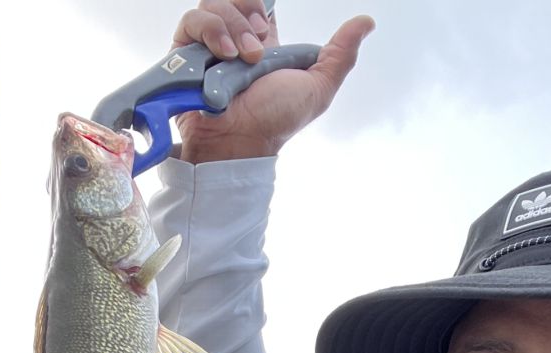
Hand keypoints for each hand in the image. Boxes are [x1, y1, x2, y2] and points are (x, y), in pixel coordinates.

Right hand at [172, 1, 374, 162]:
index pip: (259, 5)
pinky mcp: (184, 51)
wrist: (240, 142)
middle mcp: (234, 41)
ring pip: (214, 3)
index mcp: (264, 45)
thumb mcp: (318, 87)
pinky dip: (211, 31)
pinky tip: (225, 54)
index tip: (268, 20)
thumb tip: (366, 22)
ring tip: (243, 57)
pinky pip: (193, 20)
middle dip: (250, 13)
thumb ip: (341, 53)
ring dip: (233, 25)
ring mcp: (207, 45)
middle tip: (260, 45)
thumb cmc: (276, 122)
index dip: (260, 3)